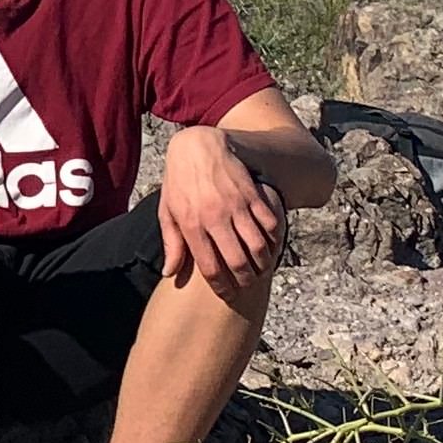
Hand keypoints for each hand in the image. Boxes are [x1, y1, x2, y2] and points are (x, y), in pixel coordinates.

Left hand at [158, 126, 287, 291]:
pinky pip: (270, 222)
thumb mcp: (167, 211)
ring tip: (262, 269)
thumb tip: (169, 273)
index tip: (227, 295)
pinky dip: (274, 238)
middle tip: (248, 286)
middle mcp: (215, 217)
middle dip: (246, 281)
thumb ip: (171, 243)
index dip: (222, 287)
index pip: (210, 267)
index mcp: (192, 224)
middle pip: (238, 261)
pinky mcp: (252, 193)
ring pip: (258, 245)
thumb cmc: (179, 182)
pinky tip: (271, 245)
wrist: (198, 146)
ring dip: (263, 263)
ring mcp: (236, 205)